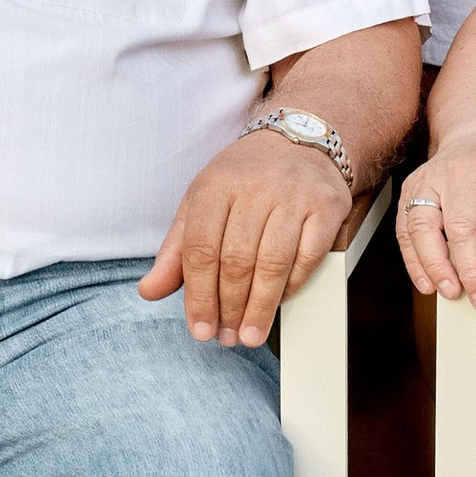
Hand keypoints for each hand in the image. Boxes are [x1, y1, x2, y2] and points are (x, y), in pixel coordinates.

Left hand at [140, 132, 350, 345]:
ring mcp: (293, 195)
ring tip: (250, 334)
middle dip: (228, 307)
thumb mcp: (201, 202)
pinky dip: (292, 287)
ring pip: (272, 263)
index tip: (200, 328)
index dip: (198, 296)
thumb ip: (177, 250)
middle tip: (225, 337)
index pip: (201, 250)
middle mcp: (254, 187)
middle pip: (236, 261)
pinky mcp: (325, 206)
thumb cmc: (245, 178)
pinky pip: (308, 257)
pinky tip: (279, 303)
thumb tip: (149, 291)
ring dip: (260, 307)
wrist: (300, 139)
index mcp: (215, 185)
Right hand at [394, 132, 475, 310]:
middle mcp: (461, 171)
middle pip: (461, 228)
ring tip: (453, 292)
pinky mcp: (411, 188)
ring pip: (425, 227)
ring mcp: (432, 178)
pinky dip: (414, 260)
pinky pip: (405, 228)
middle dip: (471, 271)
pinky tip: (428, 282)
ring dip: (437, 266)